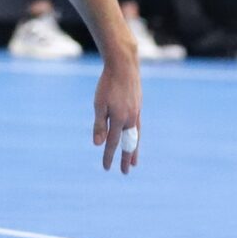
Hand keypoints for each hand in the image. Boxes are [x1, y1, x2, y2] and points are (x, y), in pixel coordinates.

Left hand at [92, 56, 141, 173]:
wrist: (124, 66)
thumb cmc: (107, 84)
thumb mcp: (99, 104)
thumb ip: (99, 125)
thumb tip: (98, 144)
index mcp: (119, 120)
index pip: (112, 143)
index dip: (108, 156)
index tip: (106, 168)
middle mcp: (131, 119)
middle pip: (128, 144)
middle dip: (125, 158)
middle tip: (125, 172)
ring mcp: (136, 113)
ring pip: (135, 137)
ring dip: (133, 149)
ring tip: (134, 161)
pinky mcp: (138, 107)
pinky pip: (138, 127)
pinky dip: (136, 137)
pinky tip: (134, 138)